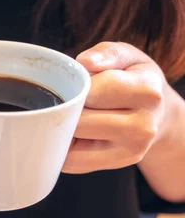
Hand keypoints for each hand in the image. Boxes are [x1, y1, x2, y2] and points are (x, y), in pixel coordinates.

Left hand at [63, 42, 167, 173]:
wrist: (157, 112)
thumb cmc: (133, 79)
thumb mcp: (126, 56)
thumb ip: (106, 53)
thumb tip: (85, 62)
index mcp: (146, 92)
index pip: (93, 92)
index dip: (72, 87)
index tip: (69, 82)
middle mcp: (144, 126)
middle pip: (80, 121)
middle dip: (63, 109)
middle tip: (60, 99)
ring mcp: (132, 150)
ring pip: (72, 145)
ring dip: (59, 130)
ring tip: (65, 115)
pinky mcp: (117, 164)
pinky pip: (72, 162)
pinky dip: (62, 148)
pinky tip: (69, 133)